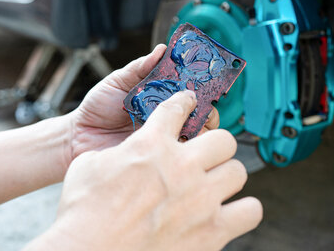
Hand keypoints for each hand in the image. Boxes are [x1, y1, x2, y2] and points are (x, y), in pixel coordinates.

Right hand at [27, 91, 261, 250]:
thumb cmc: (82, 212)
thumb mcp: (89, 166)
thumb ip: (116, 153)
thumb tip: (124, 155)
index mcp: (151, 144)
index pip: (178, 109)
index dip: (185, 102)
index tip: (189, 103)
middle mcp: (182, 166)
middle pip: (222, 139)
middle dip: (214, 144)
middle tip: (205, 155)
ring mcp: (201, 198)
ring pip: (238, 171)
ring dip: (226, 176)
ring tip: (215, 184)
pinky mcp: (212, 231)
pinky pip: (250, 211)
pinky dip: (242, 211)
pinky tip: (227, 213)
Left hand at [68, 44, 219, 158]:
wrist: (78, 136)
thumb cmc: (97, 106)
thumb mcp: (118, 81)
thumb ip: (139, 67)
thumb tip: (161, 49)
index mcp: (162, 97)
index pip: (191, 91)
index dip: (201, 86)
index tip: (206, 80)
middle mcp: (167, 117)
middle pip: (200, 114)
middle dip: (205, 108)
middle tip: (199, 105)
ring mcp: (164, 138)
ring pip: (194, 135)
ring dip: (197, 128)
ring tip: (190, 123)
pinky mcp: (157, 157)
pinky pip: (176, 153)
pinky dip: (181, 147)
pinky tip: (176, 140)